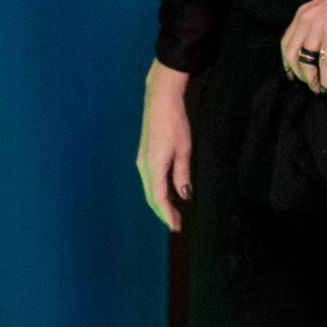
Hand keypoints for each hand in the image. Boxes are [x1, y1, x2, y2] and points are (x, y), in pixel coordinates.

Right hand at [136, 61, 191, 230]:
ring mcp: (142, 161)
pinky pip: (150, 180)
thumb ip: (182, 175)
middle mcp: (143, 166)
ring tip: (175, 212)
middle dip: (164, 212)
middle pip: (151, 197)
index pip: (159, 198)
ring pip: (150, 189)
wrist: (160, 99)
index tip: (176, 227)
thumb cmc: (174, 122)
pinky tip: (170, 192)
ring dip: (161, 202)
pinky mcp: (144, 155)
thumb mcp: (184, 150)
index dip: (167, 214)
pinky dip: (159, 190)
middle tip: (177, 224)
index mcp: (153, 166)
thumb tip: (184, 196)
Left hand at [280, 0, 326, 91]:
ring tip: (318, 87)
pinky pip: (325, 61)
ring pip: (305, 60)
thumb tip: (313, 42)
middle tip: (307, 84)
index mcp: (302, 13)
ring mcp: (318, 27)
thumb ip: (315, 21)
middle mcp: (305, 20)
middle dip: (297, 73)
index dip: (286, 61)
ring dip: (311, 78)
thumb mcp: (325, 8)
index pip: (285, 42)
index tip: (291, 74)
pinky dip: (325, 76)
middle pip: (291, 54)